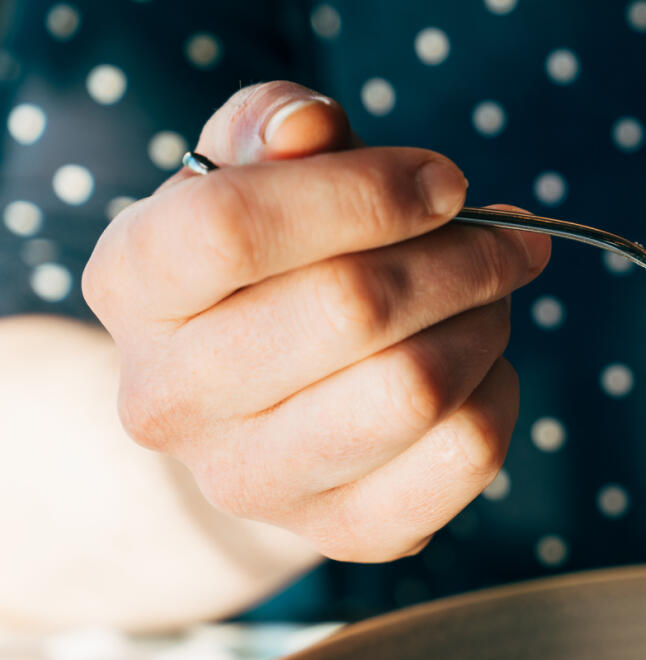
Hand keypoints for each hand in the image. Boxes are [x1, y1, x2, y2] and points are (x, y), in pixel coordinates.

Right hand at [83, 81, 550, 560]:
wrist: (257, 409)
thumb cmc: (266, 268)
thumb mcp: (250, 175)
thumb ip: (274, 127)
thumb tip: (310, 127)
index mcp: (131, 285)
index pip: (231, 226)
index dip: (366, 192)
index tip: (445, 182)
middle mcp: (171, 399)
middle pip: (351, 308)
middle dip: (459, 258)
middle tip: (500, 240)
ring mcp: (254, 482)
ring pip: (417, 388)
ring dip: (485, 323)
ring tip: (490, 298)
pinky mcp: (345, 533)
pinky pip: (467, 454)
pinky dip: (499, 392)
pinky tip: (480, 366)